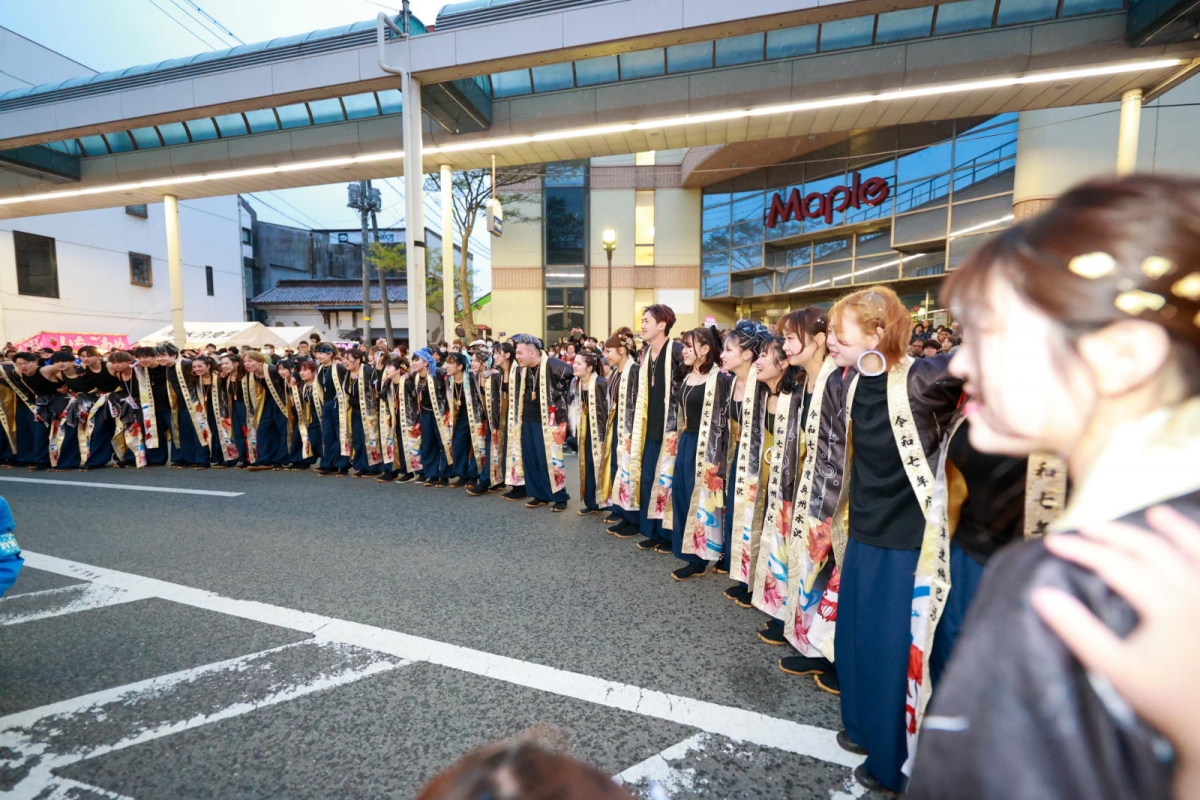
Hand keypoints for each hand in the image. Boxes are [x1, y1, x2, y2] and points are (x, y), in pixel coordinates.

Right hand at [1032, 506, 1199, 796]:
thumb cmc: (1164, 700)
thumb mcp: (1114, 669)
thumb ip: (1078, 631)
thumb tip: (1041, 595)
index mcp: (1166, 606)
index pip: (1116, 564)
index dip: (1082, 550)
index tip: (1053, 543)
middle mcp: (1194, 595)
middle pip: (1151, 550)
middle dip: (1114, 534)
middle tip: (1085, 527)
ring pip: (1194, 552)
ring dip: (1175, 530)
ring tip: (1155, 515)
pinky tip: (1195, 546)